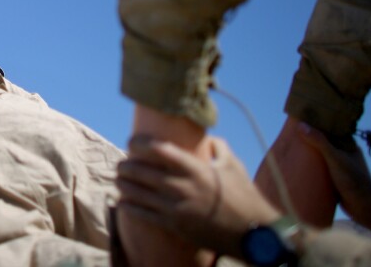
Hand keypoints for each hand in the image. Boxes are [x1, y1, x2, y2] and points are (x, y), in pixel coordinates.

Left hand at [117, 135, 280, 258]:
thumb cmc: (244, 196)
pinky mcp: (174, 226)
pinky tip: (123, 201)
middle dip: (125, 165)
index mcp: (194, 168)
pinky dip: (129, 206)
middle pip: (140, 171)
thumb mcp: (233, 165)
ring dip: (123, 184)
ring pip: (137, 193)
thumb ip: (218, 147)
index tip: (131, 141)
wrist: (252, 232)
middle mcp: (181, 186)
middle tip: (122, 163)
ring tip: (119, 179)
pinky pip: (143, 214)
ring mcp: (175, 207)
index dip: (139, 143)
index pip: (157, 149)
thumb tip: (206, 138)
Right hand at [298, 123, 370, 233]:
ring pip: (320, 154)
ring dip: (308, 152)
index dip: (315, 121)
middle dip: (308, 136)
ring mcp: (338, 165)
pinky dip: (310, 165)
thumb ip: (320, 142)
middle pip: (323, 140)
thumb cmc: (353, 180)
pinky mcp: (333, 177)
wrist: (364, 208)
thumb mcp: (335, 159)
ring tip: (290, 146)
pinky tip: (297, 164)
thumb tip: (301, 125)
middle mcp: (343, 152)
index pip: (329, 127)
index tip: (299, 117)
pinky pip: (319, 167)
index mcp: (347, 143)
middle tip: (289, 132)